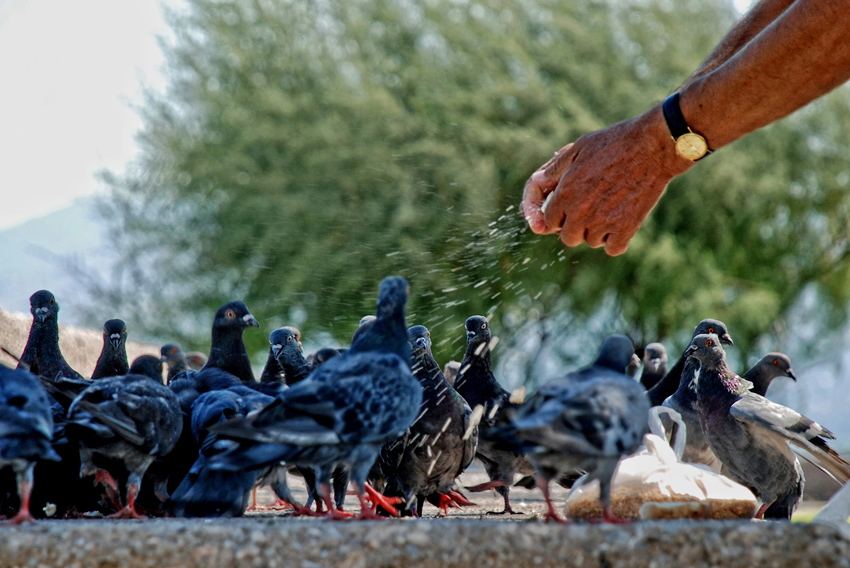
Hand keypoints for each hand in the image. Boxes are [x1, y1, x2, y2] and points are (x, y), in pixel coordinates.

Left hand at [520, 105, 692, 255]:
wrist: (653, 146)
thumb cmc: (614, 142)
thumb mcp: (578, 148)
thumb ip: (555, 170)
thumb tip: (537, 183)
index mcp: (565, 193)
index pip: (548, 221)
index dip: (557, 215)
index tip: (568, 209)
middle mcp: (580, 211)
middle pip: (567, 237)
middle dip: (574, 227)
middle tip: (588, 212)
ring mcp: (603, 222)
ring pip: (590, 242)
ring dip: (595, 232)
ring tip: (608, 210)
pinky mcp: (626, 228)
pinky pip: (613, 249)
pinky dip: (615, 241)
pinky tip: (620, 225)